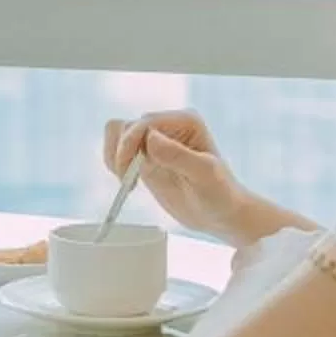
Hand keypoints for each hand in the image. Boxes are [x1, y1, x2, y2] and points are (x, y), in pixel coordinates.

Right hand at [103, 109, 244, 239]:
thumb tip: (150, 138)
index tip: (127, 170)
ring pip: (118, 134)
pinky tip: (127, 183)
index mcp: (185, 121)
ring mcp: (155, 142)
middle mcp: (168, 126)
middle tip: (127, 179)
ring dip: (114, 156)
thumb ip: (178, 156)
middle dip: (120, 152)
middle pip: (127, 126)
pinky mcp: (146, 158)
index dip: (130, 142)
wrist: (222, 215)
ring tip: (125, 180)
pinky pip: (119, 151)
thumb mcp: (204, 175)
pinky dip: (115, 165)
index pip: (145, 122)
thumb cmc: (221, 194)